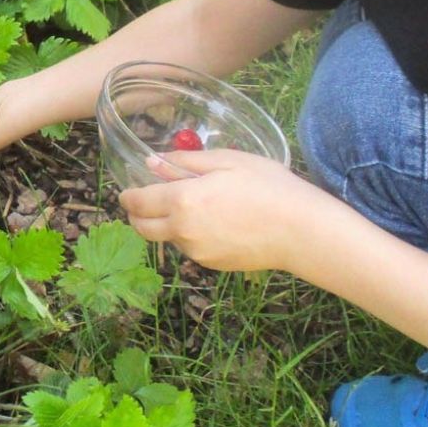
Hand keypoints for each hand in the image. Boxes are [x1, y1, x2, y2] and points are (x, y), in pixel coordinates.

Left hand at [116, 149, 334, 273]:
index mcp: (182, 201)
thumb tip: (154, 162)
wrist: (301, 230)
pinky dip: (190, 236)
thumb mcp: (227, 161)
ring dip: (167, 225)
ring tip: (190, 207)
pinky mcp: (212, 264)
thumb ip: (185, 162)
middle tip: (143, 202)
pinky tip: (213, 222)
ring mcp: (197, 252)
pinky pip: (191, 248)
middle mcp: (183, 231)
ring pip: (168, 239)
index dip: (128, 196)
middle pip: (143, 228)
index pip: (138, 202)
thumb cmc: (268, 187)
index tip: (127, 191)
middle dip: (136, 215)